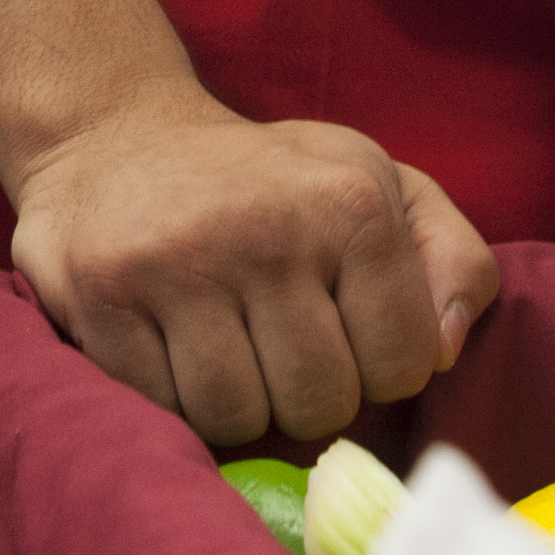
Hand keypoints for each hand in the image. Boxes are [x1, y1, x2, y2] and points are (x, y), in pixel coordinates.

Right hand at [8, 84, 493, 448]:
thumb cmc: (271, 183)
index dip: (375, 366)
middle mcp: (267, 228)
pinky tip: (165, 341)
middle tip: (274, 343)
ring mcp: (177, 261)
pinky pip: (160, 408)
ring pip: (237, 419)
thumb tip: (446, 352)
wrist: (117, 136)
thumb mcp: (380, 188)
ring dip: (235, 404)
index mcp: (352, 202)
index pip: (402, 369)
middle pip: (319, 406)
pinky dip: (167, 395)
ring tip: (222, 345)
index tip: (339, 326)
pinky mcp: (101, 293)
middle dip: (304, 394)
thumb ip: (453, 261)